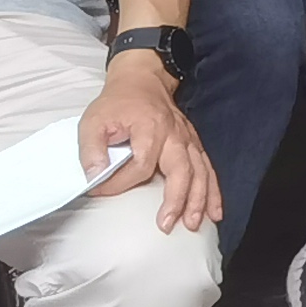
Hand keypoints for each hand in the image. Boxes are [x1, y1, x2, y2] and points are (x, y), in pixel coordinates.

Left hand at [81, 55, 219, 233]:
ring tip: (193, 223)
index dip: (120, 182)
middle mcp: (174, 134)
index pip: (140, 164)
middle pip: (181, 170)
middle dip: (176, 199)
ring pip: (200, 172)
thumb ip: (91, 150)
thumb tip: (95, 178)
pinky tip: (214, 212)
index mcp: (150, 127)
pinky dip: (213, 191)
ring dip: (199, 199)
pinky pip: (208, 169)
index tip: (100, 190)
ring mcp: (188, 140)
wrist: (142, 81)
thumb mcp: (93, 121)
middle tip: (167, 225)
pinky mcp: (193, 145)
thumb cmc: (117, 104)